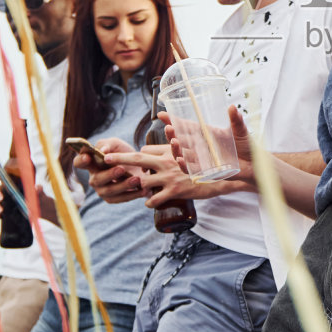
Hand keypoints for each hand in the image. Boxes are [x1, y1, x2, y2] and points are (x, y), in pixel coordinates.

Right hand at [0, 182, 59, 226]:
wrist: (39, 209)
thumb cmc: (37, 197)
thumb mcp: (39, 193)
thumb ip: (39, 190)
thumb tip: (37, 188)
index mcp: (14, 184)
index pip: (4, 178)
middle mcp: (7, 191)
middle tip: (2, 198)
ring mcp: (5, 201)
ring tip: (1, 210)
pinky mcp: (5, 210)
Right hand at [82, 137, 141, 202]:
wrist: (138, 165)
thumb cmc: (122, 152)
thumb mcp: (116, 144)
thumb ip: (108, 144)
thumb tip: (102, 150)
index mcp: (91, 163)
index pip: (79, 162)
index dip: (81, 160)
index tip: (88, 157)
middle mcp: (94, 177)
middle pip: (96, 179)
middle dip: (109, 174)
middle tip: (121, 169)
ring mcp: (102, 189)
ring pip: (109, 191)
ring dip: (123, 185)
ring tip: (137, 179)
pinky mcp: (112, 198)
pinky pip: (120, 199)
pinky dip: (133, 195)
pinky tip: (143, 190)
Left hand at [111, 142, 249, 206]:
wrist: (226, 175)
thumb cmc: (209, 162)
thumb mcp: (192, 150)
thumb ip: (177, 143)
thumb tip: (167, 130)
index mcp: (170, 150)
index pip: (144, 150)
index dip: (135, 156)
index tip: (123, 158)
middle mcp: (168, 161)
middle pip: (136, 159)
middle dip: (119, 159)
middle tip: (105, 159)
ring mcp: (170, 177)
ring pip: (142, 181)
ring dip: (136, 186)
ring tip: (133, 189)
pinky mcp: (175, 191)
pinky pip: (153, 198)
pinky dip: (149, 201)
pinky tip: (150, 201)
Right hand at [164, 106, 257, 187]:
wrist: (256, 164)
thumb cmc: (247, 145)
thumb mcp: (241, 131)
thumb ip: (236, 120)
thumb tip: (233, 107)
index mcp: (205, 133)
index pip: (186, 126)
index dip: (173, 120)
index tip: (161, 115)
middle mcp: (201, 146)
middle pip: (180, 140)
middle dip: (171, 135)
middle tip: (169, 129)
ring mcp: (202, 159)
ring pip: (182, 155)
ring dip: (175, 150)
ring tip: (174, 143)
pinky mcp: (206, 171)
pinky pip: (191, 170)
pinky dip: (184, 166)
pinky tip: (180, 160)